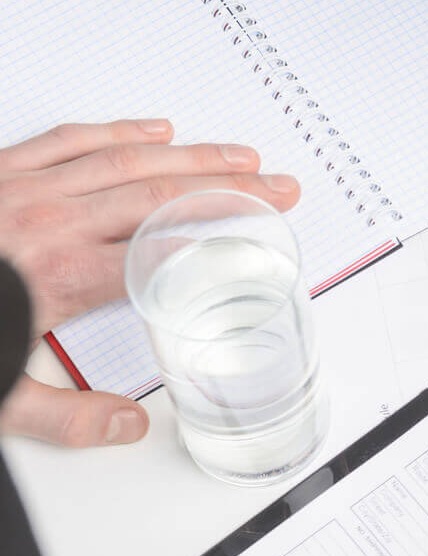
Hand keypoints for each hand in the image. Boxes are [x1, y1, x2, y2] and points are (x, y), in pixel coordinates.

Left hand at [0, 119, 299, 445]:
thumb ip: (67, 416)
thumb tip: (129, 426)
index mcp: (59, 278)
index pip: (165, 248)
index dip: (226, 230)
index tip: (266, 223)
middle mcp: (48, 223)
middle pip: (161, 195)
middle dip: (230, 186)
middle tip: (276, 183)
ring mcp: (22, 189)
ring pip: (125, 160)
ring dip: (190, 154)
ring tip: (236, 153)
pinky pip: (68, 140)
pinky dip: (116, 131)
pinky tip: (148, 129)